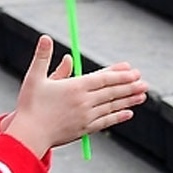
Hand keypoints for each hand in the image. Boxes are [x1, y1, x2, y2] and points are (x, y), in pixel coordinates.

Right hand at [5, 35, 147, 157]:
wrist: (29, 136)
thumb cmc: (30, 106)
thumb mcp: (34, 78)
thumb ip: (42, 57)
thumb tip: (46, 37)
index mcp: (74, 87)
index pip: (103, 78)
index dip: (119, 74)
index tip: (132, 70)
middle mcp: (84, 102)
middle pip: (111, 92)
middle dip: (129, 86)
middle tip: (144, 81)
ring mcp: (86, 117)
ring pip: (112, 106)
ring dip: (129, 100)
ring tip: (142, 95)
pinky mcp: (84, 130)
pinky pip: (106, 122)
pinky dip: (118, 116)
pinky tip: (128, 113)